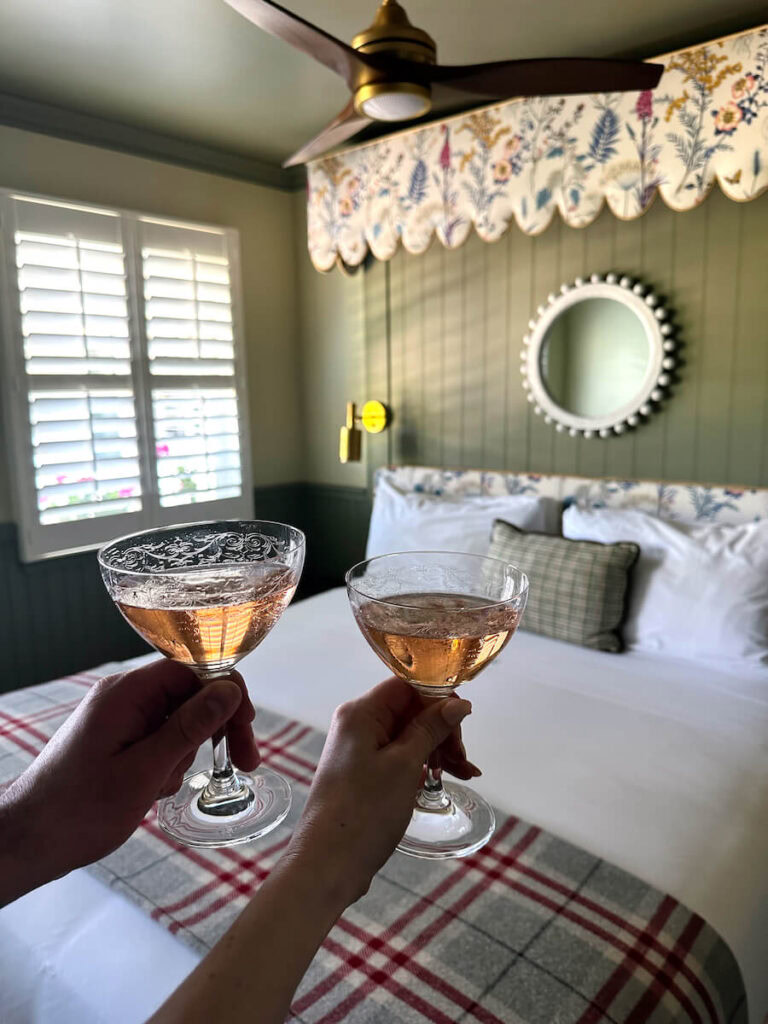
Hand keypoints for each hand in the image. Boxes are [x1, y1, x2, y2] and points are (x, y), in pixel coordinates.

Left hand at [0, 660, 258, 903]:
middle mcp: (123, 697)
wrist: (27, 842)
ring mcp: (120, 718)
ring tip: (164, 788)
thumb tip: (230, 691)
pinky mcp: (118, 739)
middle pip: (191, 693)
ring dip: (188, 752)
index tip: (247, 728)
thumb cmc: (79, 811)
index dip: (227, 694)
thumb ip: (190, 727)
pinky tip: (155, 791)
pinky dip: (169, 762)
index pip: (193, 670)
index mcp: (126, 693)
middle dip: (217, 727)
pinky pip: (161, 738)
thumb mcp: (145, 770)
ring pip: (179, 719)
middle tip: (246, 762)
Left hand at [286, 677, 472, 907]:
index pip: (407, 685)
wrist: (328, 864)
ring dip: (437, 749)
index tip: (463, 722)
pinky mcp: (364, 772)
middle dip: (442, 729)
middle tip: (462, 759)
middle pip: (410, 709)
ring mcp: (360, 748)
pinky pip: (400, 755)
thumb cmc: (365, 810)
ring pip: (409, 734)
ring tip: (464, 773)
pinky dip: (423, 763)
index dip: (438, 698)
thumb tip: (459, 702)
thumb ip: (431, 728)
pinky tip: (446, 777)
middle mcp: (358, 723)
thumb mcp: (404, 765)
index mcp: (361, 712)